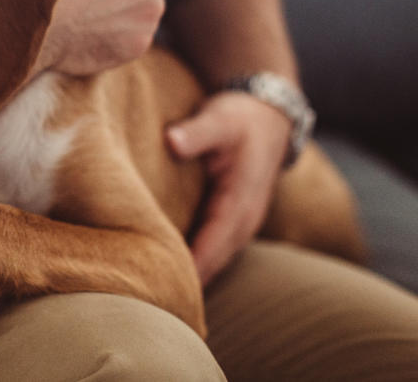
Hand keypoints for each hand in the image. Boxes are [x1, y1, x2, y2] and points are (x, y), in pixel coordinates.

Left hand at [166, 91, 291, 283]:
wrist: (269, 116)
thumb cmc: (240, 119)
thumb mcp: (219, 120)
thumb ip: (196, 133)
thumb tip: (173, 141)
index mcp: (239, 202)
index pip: (212, 245)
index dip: (190, 267)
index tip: (162, 285)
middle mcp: (243, 220)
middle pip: (213, 263)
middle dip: (186, 282)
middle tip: (148, 301)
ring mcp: (240, 223)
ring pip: (214, 260)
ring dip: (191, 277)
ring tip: (154, 296)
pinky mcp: (231, 220)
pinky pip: (212, 250)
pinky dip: (195, 262)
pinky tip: (168, 271)